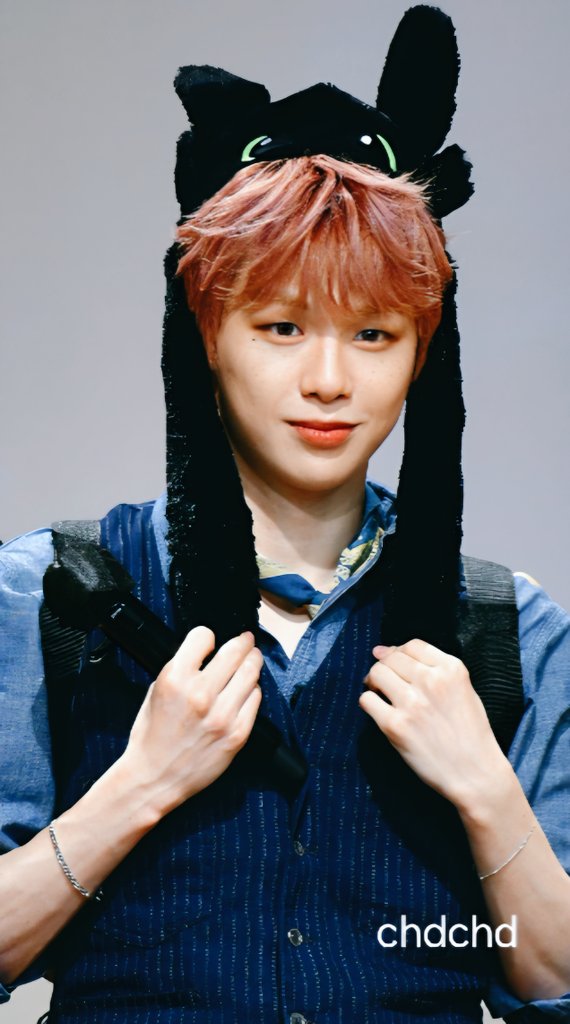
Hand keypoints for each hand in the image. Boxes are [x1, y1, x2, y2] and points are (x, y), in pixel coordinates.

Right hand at [120, 626, 262, 816]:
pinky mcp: (237, 733)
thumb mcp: (155, 691)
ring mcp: (222, 714)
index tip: (211, 641)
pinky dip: (253, 690)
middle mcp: (200, 694)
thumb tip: (205, 652)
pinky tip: (247, 690)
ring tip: (252, 659)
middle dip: (243, 641)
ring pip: (251, 672)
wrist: (155, 778)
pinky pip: (255, 699)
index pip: (203, 636)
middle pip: (235, 650)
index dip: (207, 636)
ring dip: (253, 661)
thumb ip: (181, 669)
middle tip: (246, 640)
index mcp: (175, 679)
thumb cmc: (152, 737)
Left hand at [359, 639, 508, 809]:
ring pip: (376, 674)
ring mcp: (412, 702)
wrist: (475, 774)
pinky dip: (368, 703)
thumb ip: (437, 671)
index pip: (413, 645)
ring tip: (380, 694)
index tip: (391, 659)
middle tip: (383, 681)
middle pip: (391, 658)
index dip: (398, 651)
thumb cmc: (471, 735)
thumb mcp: (466, 691)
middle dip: (384, 666)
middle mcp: (431, 681)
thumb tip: (390, 652)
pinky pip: (367, 700)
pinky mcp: (395, 725)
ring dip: (373, 682)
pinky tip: (378, 711)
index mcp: (452, 670)